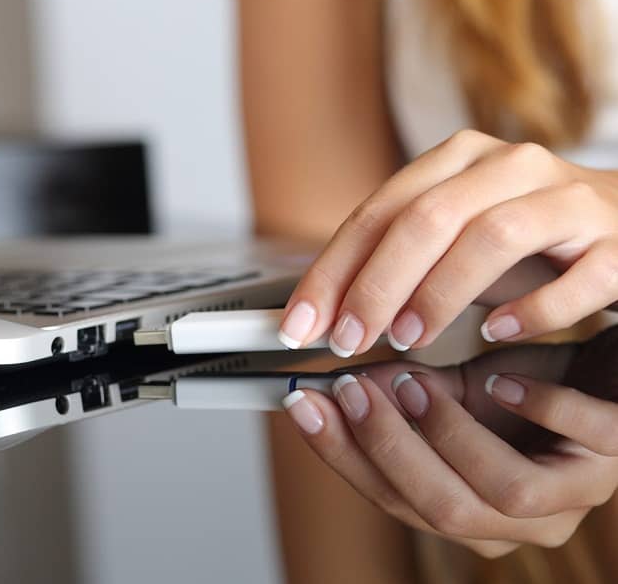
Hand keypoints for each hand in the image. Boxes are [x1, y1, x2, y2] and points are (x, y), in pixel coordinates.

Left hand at [277, 129, 617, 355]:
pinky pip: (576, 276)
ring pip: (490, 237)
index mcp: (458, 160)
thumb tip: (326, 314)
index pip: (378, 212)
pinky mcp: (616, 240)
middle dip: (374, 285)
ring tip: (406, 339)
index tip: (301, 324)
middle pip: (425, 219)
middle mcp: (509, 166)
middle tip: (347, 339)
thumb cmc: (527, 241)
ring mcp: (567, 199)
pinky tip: (495, 334)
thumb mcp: (453, 242)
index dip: (332, 270)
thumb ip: (397, 265)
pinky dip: (531, 309)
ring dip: (438, 294)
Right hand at [282, 327, 617, 556]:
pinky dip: (536, 406)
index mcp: (469, 512)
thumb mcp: (451, 394)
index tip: (306, 405)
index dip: (344, 454)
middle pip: (443, 509)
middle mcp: (519, 520)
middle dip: (387, 446)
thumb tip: (339, 386)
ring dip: (448, 432)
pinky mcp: (614, 452)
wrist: (595, 373)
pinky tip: (499, 380)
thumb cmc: (525, 388)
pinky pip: (583, 439)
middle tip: (353, 390)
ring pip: (505, 492)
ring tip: (415, 382)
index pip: (394, 501)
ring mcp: (573, 493)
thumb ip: (401, 400)